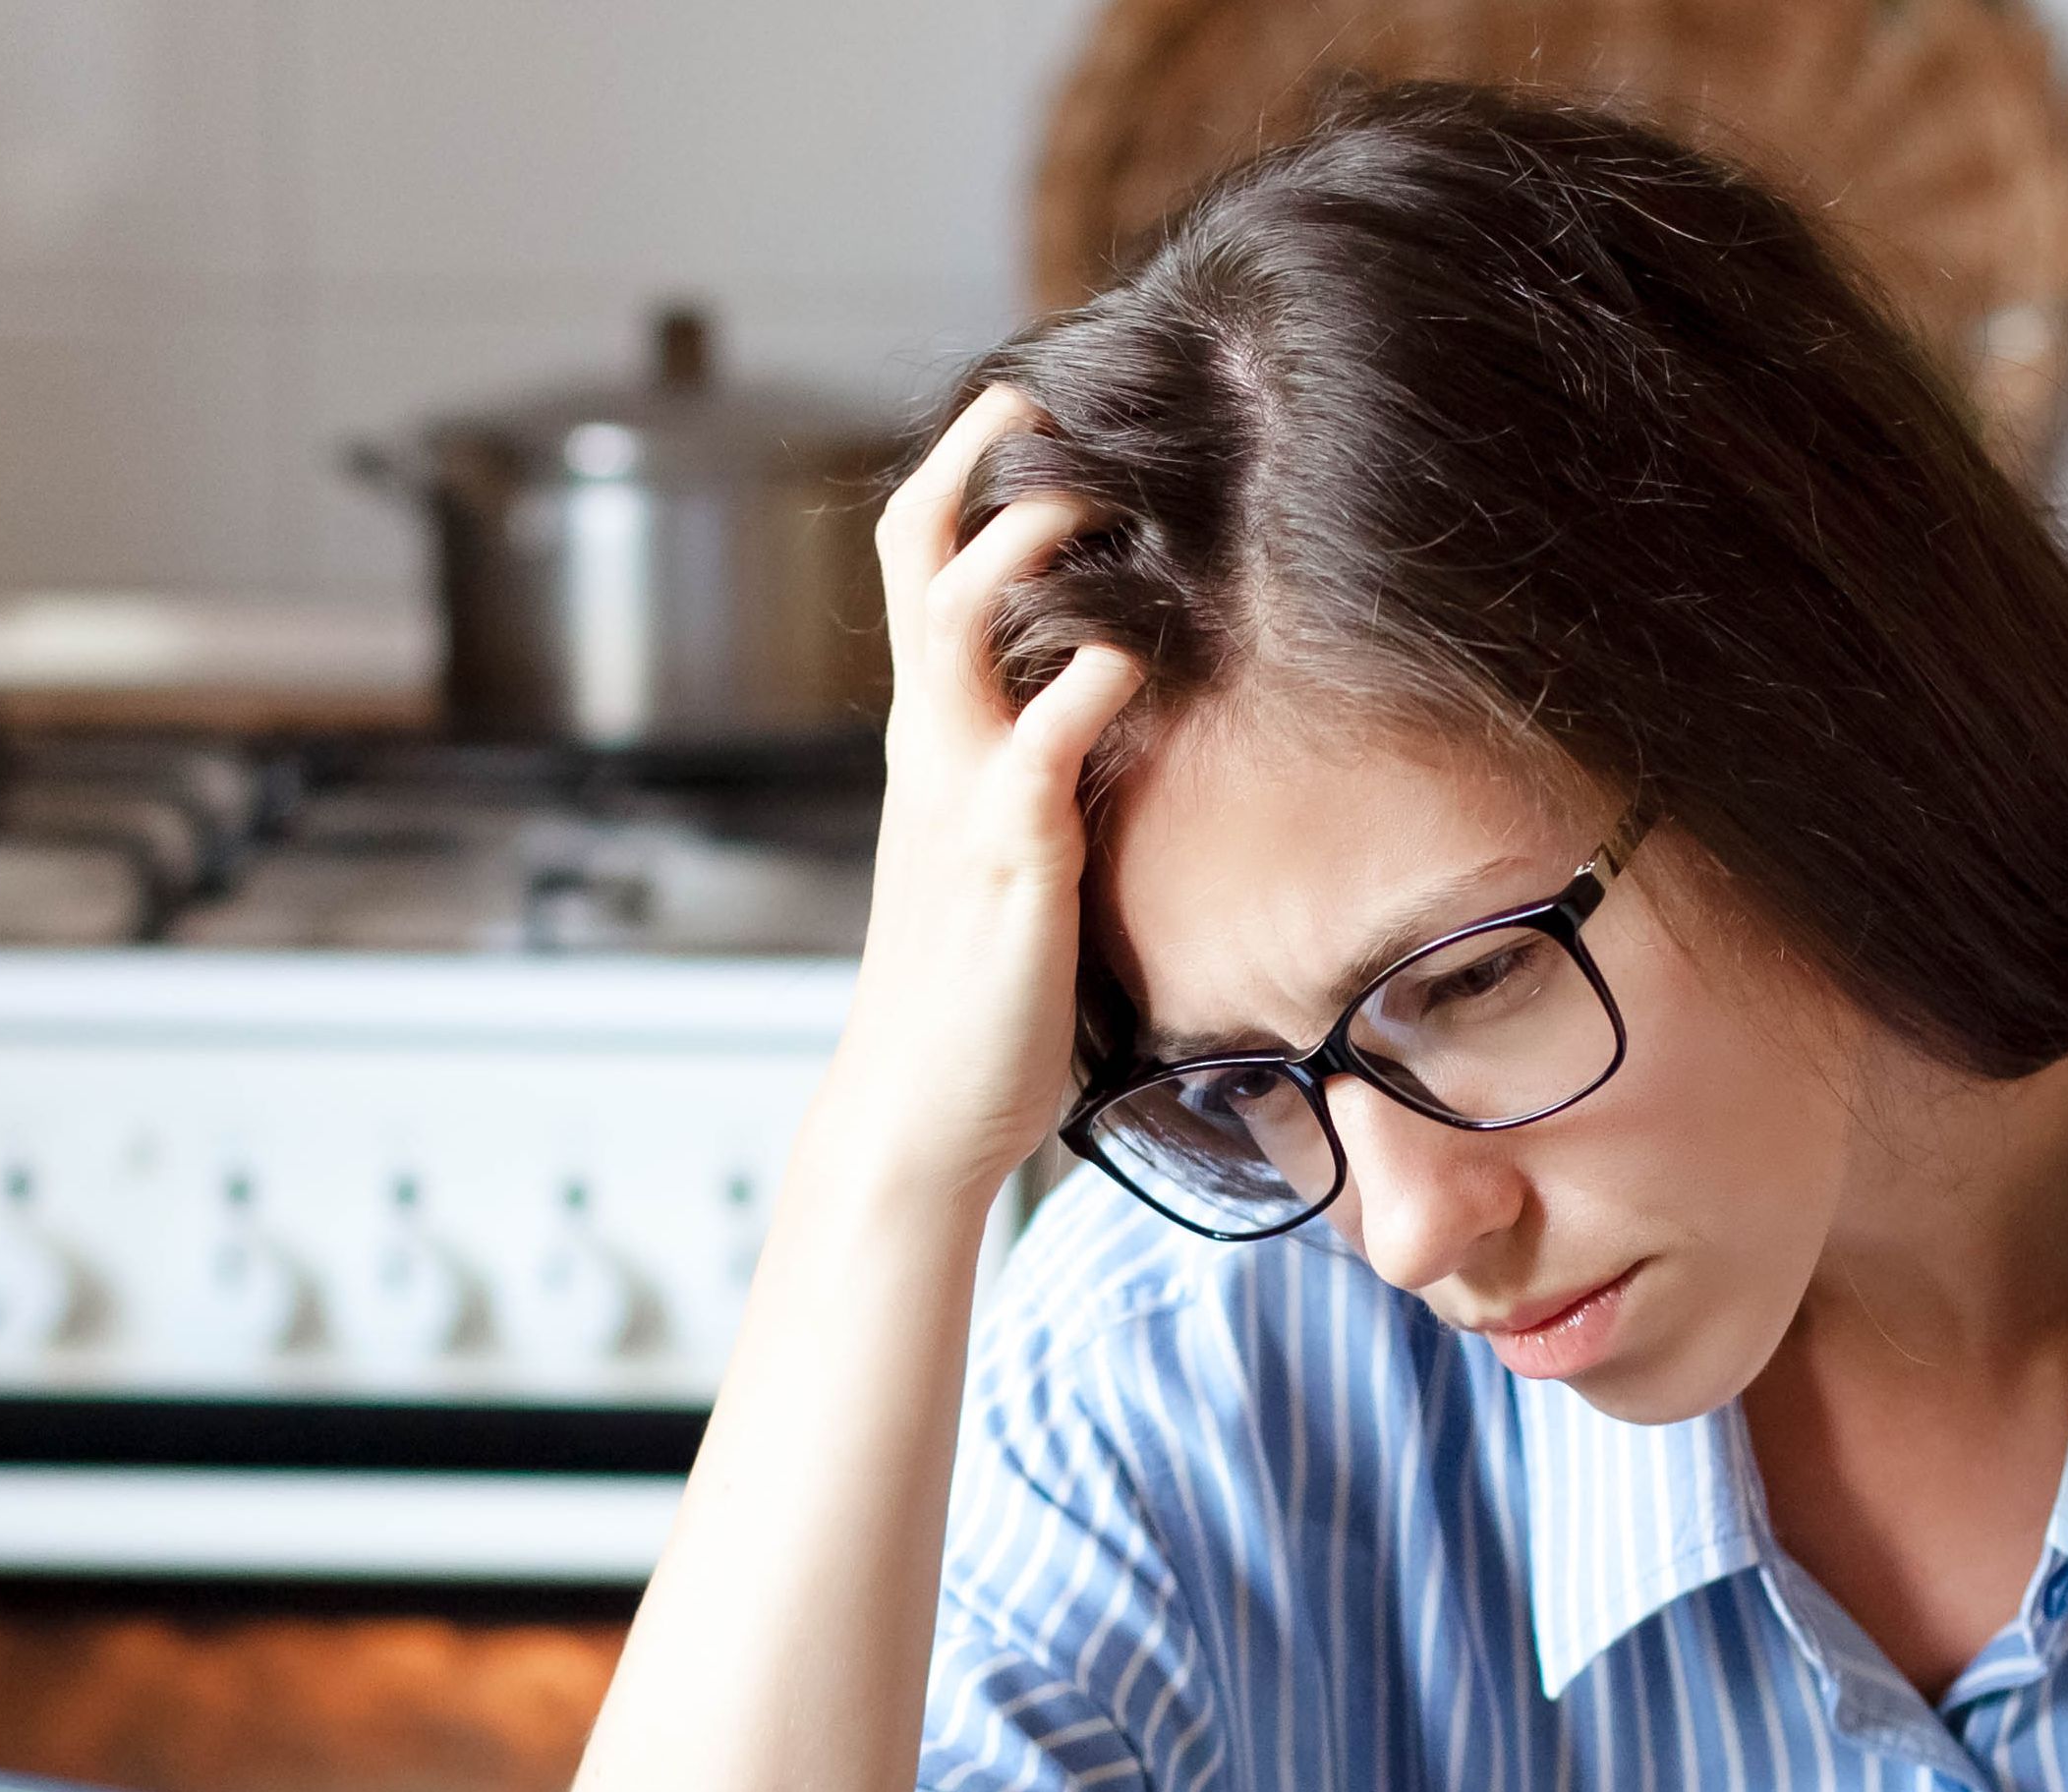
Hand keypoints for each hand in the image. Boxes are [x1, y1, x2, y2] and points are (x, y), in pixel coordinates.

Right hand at [815, 383, 1146, 1214]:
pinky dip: (1100, 676)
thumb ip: (1039, 773)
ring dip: (1037, 539)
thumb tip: (1118, 710)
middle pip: (923, 550)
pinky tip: (1151, 655)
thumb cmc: (975, 1001)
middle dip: (985, 456)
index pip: (916, 562)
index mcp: (925, 738)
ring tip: (1110, 498)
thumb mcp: (1002, 855)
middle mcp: (929, 745)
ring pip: (967, 613)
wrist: (918, 1119)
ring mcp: (961, 792)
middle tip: (1062, 396)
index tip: (1021, 401)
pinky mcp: (1012, 856)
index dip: (958, 466)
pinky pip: (1050, 734)